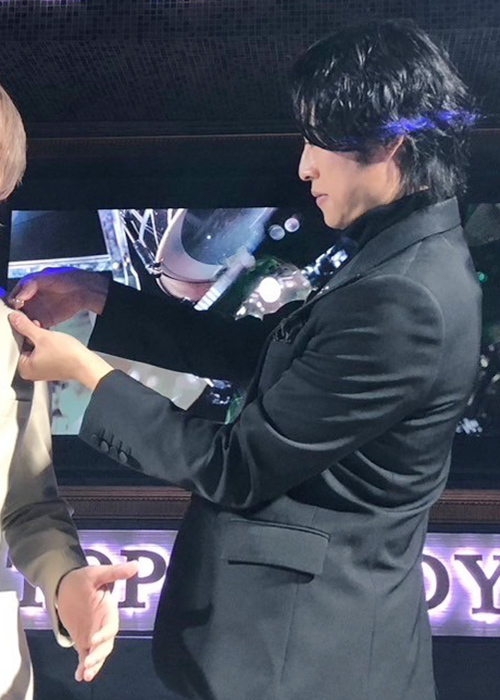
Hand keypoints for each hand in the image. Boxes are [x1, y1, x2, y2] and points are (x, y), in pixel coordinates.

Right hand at [7, 267, 108, 326]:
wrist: (83, 289)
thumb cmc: (67, 278)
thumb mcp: (47, 276)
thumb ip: (31, 284)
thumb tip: (20, 295)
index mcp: (27, 288)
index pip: (14, 296)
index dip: (13, 301)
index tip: (17, 305)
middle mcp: (31, 301)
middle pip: (16, 311)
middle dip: (17, 316)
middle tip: (20, 317)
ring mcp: (38, 311)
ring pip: (25, 321)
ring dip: (25, 324)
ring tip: (31, 323)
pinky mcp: (46, 320)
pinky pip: (37, 327)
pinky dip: (36, 329)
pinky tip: (39, 327)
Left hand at [8, 311, 112, 389]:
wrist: (86, 364)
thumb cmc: (67, 356)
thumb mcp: (43, 336)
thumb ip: (25, 326)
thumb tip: (14, 318)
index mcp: (24, 368)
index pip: (16, 344)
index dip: (22, 331)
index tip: (27, 323)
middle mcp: (31, 372)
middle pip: (25, 347)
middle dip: (32, 335)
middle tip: (40, 329)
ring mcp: (42, 370)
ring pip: (35, 348)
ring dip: (40, 339)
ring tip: (50, 337)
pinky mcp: (51, 367)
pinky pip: (44, 352)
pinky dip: (47, 345)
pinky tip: (55, 341)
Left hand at [57, 562, 138, 681]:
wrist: (66, 585)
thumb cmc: (83, 578)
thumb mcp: (97, 573)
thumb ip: (115, 572)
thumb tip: (136, 565)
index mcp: (108, 610)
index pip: (111, 626)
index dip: (105, 634)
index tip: (93, 640)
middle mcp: (103, 624)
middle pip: (106, 644)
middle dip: (99, 655)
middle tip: (88, 662)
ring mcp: (94, 633)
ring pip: (98, 653)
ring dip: (94, 664)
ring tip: (86, 674)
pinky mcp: (83, 640)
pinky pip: (85, 656)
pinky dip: (83, 666)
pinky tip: (79, 676)